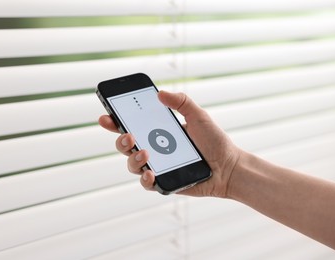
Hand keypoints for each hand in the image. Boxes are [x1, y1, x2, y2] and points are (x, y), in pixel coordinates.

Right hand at [99, 90, 240, 196]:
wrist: (228, 166)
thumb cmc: (214, 141)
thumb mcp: (198, 116)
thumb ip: (181, 102)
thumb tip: (160, 93)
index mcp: (158, 132)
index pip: (132, 125)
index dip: (116, 121)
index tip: (106, 116)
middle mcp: (154, 149)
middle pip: (126, 146)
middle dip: (120, 140)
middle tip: (128, 135)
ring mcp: (158, 166)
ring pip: (132, 164)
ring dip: (133, 158)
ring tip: (145, 153)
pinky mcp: (164, 182)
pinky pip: (147, 182)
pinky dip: (145, 178)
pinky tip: (151, 172)